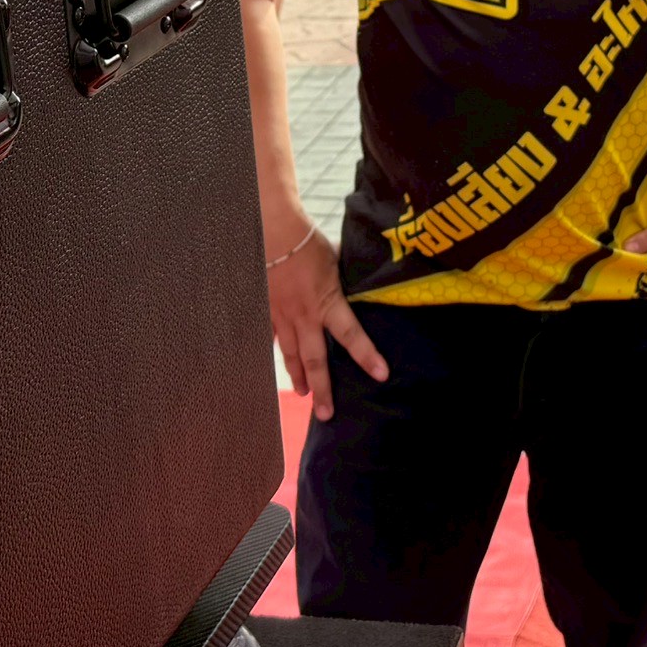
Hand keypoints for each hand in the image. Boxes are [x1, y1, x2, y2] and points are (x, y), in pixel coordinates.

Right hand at [264, 220, 389, 420]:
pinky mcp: (266, 312)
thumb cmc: (308, 243)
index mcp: (328, 303)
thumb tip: (366, 276)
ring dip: (298, 377)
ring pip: (291, 355)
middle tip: (326, 413)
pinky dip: (274, 352)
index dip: (368, 356)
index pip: (352, 336)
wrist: (274, 233)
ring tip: (302, 395)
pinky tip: (275, 363)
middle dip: (322, 389)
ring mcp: (282, 317)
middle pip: (315, 360)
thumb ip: (348, 276)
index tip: (381, 374)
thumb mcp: (337, 259)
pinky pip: (270, 338)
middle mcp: (305, 317)